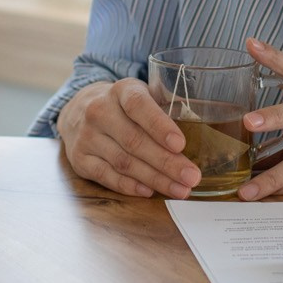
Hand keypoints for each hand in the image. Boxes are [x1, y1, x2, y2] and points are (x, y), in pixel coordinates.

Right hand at [55, 78, 200, 198]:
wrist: (79, 110)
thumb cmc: (124, 106)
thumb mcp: (142, 95)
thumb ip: (167, 107)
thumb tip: (203, 130)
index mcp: (121, 90)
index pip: (139, 105)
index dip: (159, 125)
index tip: (180, 144)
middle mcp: (99, 111)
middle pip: (135, 141)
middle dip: (167, 162)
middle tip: (191, 176)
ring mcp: (86, 136)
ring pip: (124, 162)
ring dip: (154, 179)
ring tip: (180, 189)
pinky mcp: (79, 159)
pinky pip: (107, 176)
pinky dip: (129, 186)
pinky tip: (149, 191)